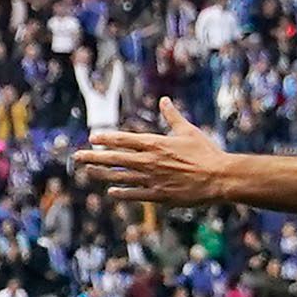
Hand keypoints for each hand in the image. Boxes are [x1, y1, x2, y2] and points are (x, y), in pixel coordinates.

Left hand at [77, 98, 233, 204]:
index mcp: (155, 144)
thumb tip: (164, 100)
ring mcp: (153, 179)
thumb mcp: (188, 130)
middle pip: (115, 159)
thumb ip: (172, 116)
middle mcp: (149, 161)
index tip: (92, 137)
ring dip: (102, 174)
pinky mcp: (159, 195)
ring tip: (88, 171)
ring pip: (121, 177)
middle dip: (94, 157)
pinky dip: (122, 193)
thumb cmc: (206, 152)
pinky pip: (135, 194)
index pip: (124, 140)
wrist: (219, 177)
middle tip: (77, 156)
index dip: (106, 139)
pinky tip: (111, 191)